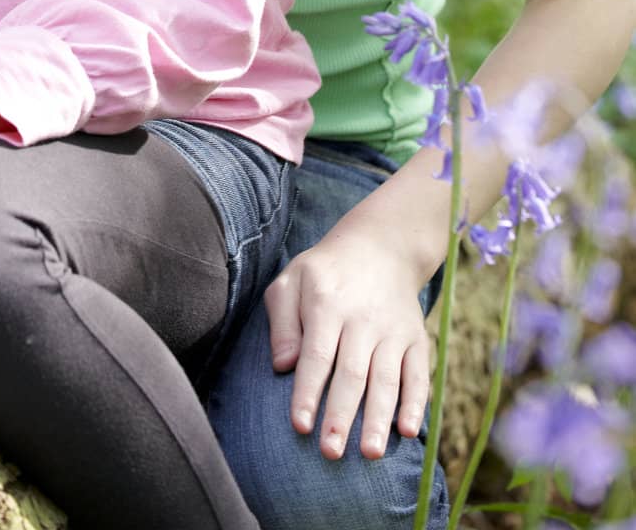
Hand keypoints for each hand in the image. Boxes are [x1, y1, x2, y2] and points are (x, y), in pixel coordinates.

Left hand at [265, 224, 430, 460]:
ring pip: (386, 379)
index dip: (308, 392)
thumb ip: (282, 321)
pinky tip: (408, 431)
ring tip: (369, 454)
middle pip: (352, 374)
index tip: (300, 425)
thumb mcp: (292, 280)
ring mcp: (393, 330)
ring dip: (378, 418)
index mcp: (327, 303)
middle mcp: (363, 318)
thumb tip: (282, 366)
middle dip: (341, 416)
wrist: (381, 246)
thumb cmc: (325, 271)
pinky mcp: (416, 338)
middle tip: (330, 453)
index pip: (317, 354)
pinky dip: (416, 403)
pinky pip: (418, 374)